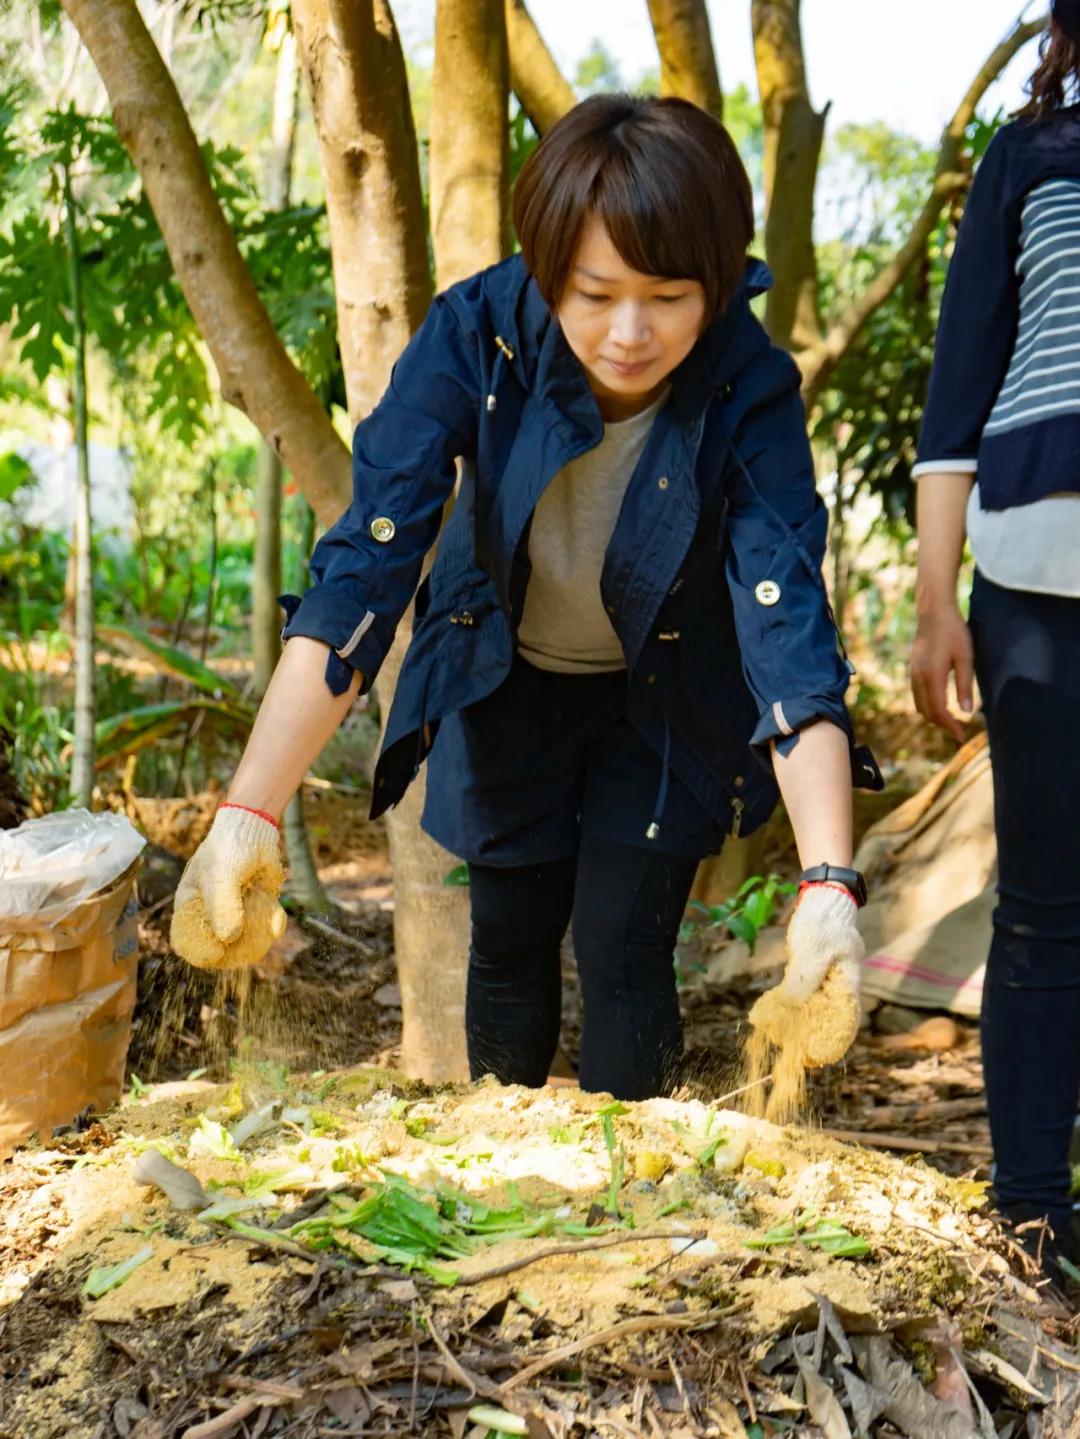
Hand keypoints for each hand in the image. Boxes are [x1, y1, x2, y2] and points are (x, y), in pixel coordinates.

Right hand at [170, 805, 286, 969]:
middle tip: (248, 949)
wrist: (255, 830)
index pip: (187, 942)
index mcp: (189, 907)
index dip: (200, 952)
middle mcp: (210, 915)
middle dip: (235, 952)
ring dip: (257, 942)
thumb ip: (223, 907)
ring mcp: (235, 914)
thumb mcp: (221, 877)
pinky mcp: (256, 910)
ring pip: (244, 943)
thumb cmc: (228, 850)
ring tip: (265, 932)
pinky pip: (264, 930)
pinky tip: (277, 923)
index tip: (217, 951)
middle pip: (218, 949)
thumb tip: (229, 939)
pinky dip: (272, 928)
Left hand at [749, 884, 863, 1065]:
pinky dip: (793, 1005)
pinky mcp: (815, 971)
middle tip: (795, 1056)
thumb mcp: (812, 954)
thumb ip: (803, 981)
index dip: (833, 1044)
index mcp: (849, 984)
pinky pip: (805, 994)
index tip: (817, 1059)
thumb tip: (791, 1008)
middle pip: (830, 1019)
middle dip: (814, 1038)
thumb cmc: (822, 924)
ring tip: (782, 1039)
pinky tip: (776, 1014)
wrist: (823, 897)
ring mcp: (829, 978)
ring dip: (802, 1024)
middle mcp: (841, 985)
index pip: (846, 1022)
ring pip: (817, 1008)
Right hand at [911, 602, 973, 742]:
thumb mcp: (966, 657)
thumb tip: (967, 712)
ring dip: (933, 716)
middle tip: (958, 731)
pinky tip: (940, 703)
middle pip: (926, 711)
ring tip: (950, 720)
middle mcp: (919, 677)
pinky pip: (917, 695)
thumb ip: (965, 685)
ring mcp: (913, 672)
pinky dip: (927, 705)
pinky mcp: (913, 668)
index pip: (939, 710)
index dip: (950, 726)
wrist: (933, 610)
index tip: (961, 736)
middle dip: (942, 724)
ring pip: (919, 705)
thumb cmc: (954, 631)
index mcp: (932, 675)